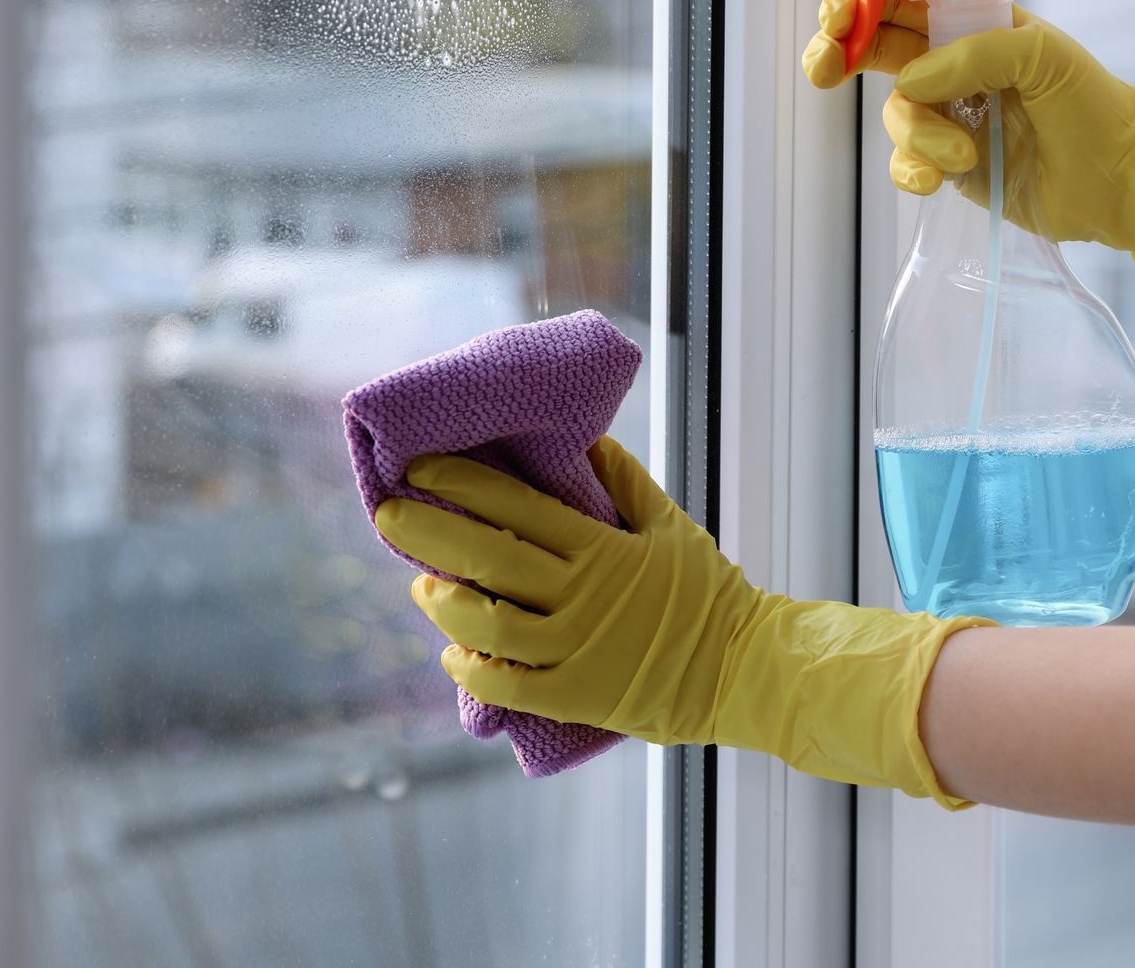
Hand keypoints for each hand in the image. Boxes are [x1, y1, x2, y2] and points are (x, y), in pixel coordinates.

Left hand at [374, 436, 990, 805]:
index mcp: (600, 548)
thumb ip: (622, 482)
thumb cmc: (708, 593)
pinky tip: (452, 651)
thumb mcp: (669, 525)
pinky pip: (504, 685)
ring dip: (442, 601)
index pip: (515, 506)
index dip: (462, 483)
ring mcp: (573, 650)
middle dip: (426, 532)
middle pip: (484, 558)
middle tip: (387, 513)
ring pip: (484, 624)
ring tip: (421, 586)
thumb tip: (583, 438)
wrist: (746, 671)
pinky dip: (469, 668)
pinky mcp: (573, 696)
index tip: (420, 464)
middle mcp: (580, 596)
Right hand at [801, 0, 1134, 341]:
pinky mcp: (948, 163)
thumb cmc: (1095, 107)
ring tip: (965, 154)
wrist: (1121, 186)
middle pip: (875, 44)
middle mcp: (955, 62)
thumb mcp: (1046, 58)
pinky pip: (904, 162)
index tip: (841, 12)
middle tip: (824, 67)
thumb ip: (976, 53)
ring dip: (918, 134)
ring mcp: (948, 113)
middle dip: (840, 50)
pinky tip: (941, 180)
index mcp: (977, 22)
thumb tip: (910, 79)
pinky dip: (914, 170)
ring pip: (895, 112)